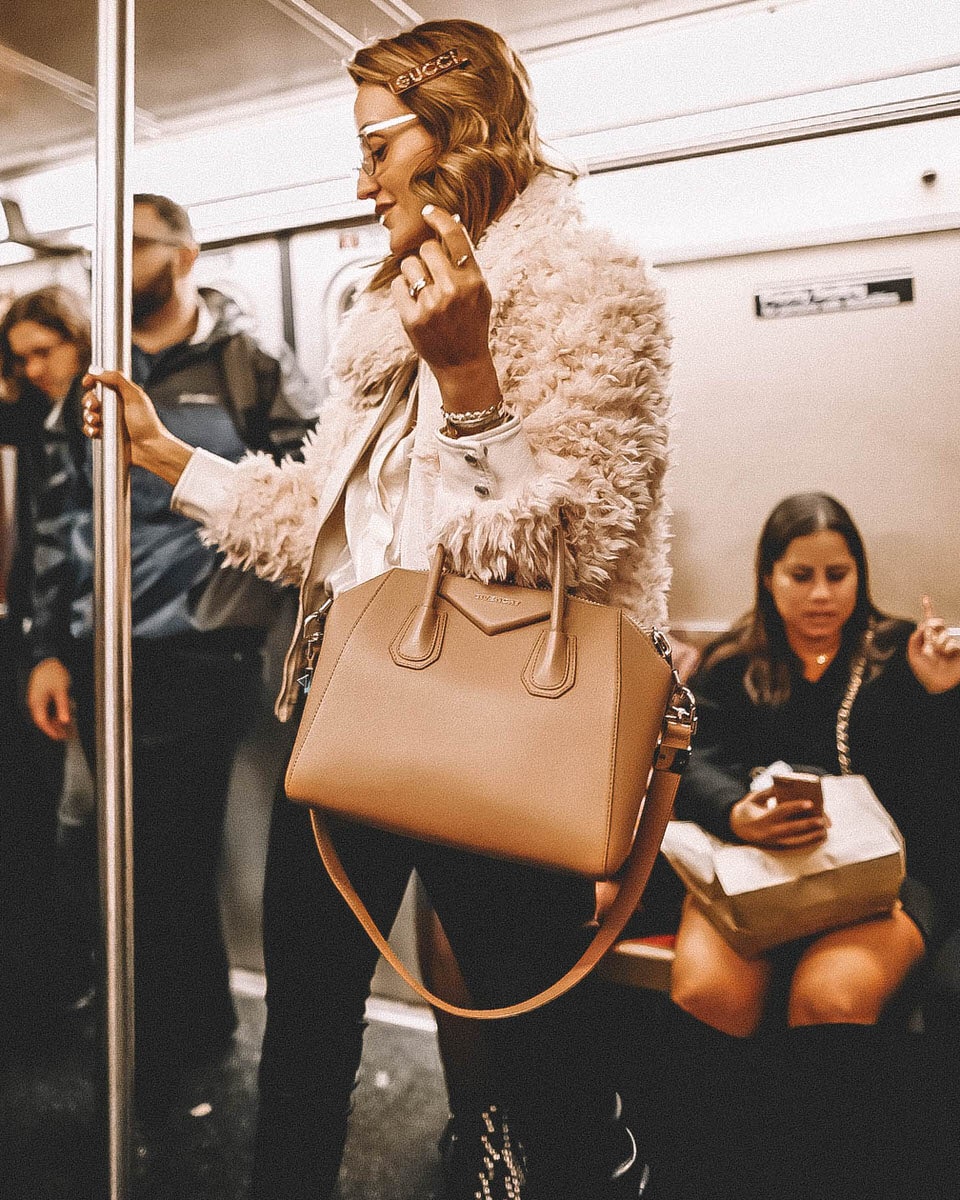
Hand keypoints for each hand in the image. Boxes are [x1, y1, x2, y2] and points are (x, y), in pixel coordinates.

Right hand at [27, 657, 73, 740]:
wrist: (45, 659)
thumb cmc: (52, 672)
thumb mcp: (61, 690)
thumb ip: (62, 706)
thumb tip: (65, 720)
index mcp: (37, 703)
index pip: (43, 722)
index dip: (52, 731)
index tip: (61, 737)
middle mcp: (35, 703)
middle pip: (45, 720)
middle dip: (56, 728)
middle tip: (68, 734)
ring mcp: (37, 699)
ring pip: (47, 715)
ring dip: (57, 721)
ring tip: (69, 726)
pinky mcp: (41, 695)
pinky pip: (48, 708)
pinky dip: (56, 713)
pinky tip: (64, 715)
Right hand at [81, 369, 191, 484]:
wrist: (150, 449)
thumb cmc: (147, 424)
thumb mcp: (135, 397)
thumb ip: (117, 379)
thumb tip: (96, 370)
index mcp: (122, 394)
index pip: (101, 382)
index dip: (91, 380)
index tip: (87, 383)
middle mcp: (115, 407)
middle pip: (91, 398)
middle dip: (89, 401)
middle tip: (95, 407)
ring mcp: (109, 421)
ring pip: (88, 414)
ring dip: (88, 416)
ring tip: (97, 421)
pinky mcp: (106, 435)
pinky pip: (89, 429)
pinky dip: (89, 429)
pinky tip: (96, 432)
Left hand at [391, 206, 501, 411]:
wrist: (463, 364)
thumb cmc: (470, 325)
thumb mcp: (479, 292)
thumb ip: (465, 262)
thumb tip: (449, 224)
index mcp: (473, 281)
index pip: (454, 236)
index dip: (439, 218)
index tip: (428, 212)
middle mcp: (453, 291)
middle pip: (426, 248)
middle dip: (426, 257)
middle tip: (432, 275)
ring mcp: (431, 305)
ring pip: (409, 265)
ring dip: (413, 274)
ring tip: (424, 292)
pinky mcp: (412, 318)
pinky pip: (398, 286)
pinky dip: (404, 292)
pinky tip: (416, 304)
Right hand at [728, 787, 829, 848]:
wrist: (739, 827)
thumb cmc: (750, 809)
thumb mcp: (754, 798)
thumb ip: (769, 792)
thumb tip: (787, 786)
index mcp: (762, 818)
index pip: (781, 811)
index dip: (796, 807)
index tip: (810, 803)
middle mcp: (768, 832)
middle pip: (791, 828)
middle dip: (808, 824)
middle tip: (822, 820)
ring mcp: (774, 841)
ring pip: (795, 840)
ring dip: (811, 836)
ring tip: (824, 831)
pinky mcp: (778, 846)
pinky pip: (796, 845)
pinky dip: (808, 842)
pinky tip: (818, 838)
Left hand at [908, 596, 959, 693]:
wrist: (940, 686)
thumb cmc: (925, 674)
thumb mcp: (914, 656)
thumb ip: (915, 638)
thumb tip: (923, 624)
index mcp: (926, 641)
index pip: (927, 624)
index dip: (928, 611)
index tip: (925, 598)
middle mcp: (938, 641)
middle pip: (937, 624)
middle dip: (934, 626)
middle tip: (930, 639)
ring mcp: (949, 645)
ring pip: (944, 635)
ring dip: (939, 645)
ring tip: (938, 657)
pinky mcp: (958, 650)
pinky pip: (953, 644)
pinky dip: (948, 650)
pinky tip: (947, 657)